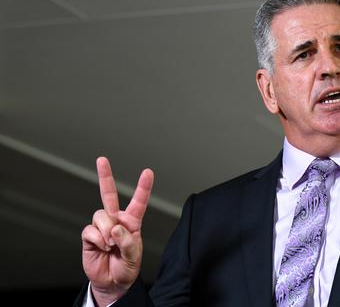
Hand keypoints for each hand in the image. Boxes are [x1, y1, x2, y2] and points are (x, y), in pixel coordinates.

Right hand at [81, 157, 153, 306]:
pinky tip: (102, 248)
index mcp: (132, 222)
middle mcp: (116, 220)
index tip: (148, 172)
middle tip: (102, 159)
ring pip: (100, 216)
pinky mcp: (89, 235)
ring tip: (111, 245)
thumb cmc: (127, 267)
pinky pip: (90, 230)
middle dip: (105, 176)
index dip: (143, 187)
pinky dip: (98, 240)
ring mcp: (101, 226)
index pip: (139, 202)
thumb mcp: (134, 256)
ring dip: (106, 231)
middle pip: (109, 194)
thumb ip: (127, 242)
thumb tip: (114, 228)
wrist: (112, 282)